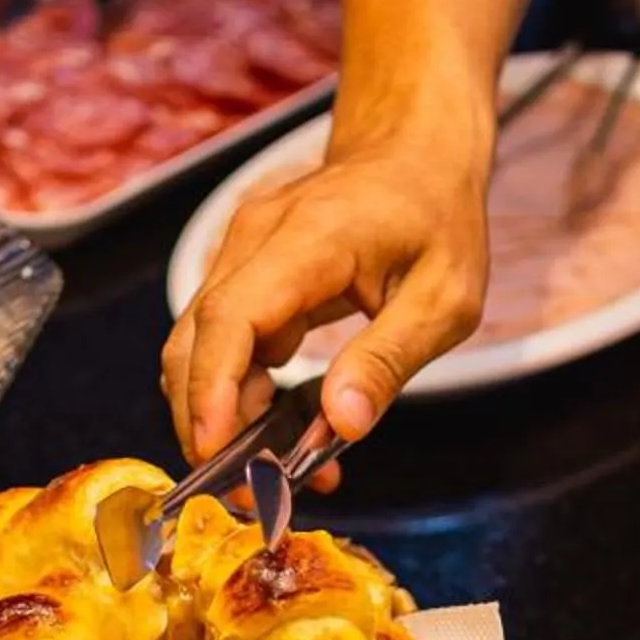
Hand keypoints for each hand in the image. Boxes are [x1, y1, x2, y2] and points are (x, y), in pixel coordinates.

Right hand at [161, 147, 489, 469]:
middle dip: (205, 422)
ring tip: (272, 469)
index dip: (212, 389)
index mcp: (310, 239)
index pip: (232, 318)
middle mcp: (256, 238)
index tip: (214, 450)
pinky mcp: (244, 267)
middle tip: (247, 490)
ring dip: (220, 413)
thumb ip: (388, 360)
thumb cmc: (438, 217)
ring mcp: (242, 249)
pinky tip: (281, 427)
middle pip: (195, 338)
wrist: (415, 149)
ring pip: (198, 343)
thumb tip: (341, 426)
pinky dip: (238, 390)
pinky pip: (223, 338)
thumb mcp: (443, 298)